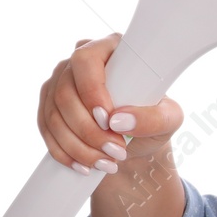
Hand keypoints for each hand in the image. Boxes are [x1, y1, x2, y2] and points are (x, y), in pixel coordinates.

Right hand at [36, 32, 183, 177]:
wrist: (135, 143)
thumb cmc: (154, 121)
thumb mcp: (170, 119)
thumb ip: (154, 118)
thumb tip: (119, 121)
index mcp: (110, 49)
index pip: (86, 60)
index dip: (92, 91)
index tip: (109, 121)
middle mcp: (78, 62)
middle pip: (65, 93)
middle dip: (89, 130)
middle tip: (117, 152)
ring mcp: (58, 83)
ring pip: (54, 115)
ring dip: (79, 146)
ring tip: (107, 163)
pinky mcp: (48, 107)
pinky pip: (46, 131)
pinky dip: (64, 153)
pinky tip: (85, 166)